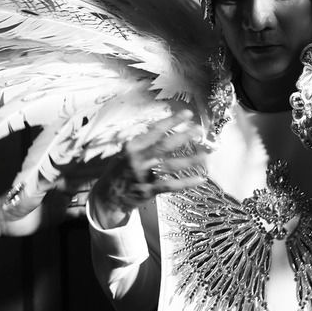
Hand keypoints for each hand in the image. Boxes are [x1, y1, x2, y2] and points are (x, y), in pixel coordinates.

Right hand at [90, 111, 207, 228]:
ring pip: (171, 165)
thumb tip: (163, 131)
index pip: (155, 130)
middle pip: (164, 145)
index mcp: (133, 147)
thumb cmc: (119, 171)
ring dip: (190, 160)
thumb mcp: (126, 153)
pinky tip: (199, 179)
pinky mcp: (148, 190)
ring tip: (205, 154)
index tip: (187, 114)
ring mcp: (143, 175)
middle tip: (199, 130)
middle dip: (183, 136)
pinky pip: (171, 185)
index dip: (172, 121)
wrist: (106, 197)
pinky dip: (186, 183)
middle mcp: (138, 159)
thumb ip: (143, 143)